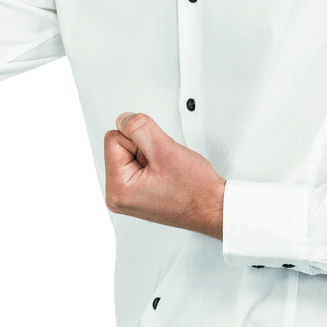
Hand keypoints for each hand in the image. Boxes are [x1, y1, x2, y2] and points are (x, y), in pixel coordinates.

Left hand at [104, 112, 225, 238]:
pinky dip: (152, 162)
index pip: (113, 138)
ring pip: (129, 152)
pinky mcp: (135, 192)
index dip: (139, 139)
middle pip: (118, 145)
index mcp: (116, 189)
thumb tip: (122, 119)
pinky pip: (136, 163)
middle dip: (143, 147)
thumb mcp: (164, 149)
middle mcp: (116, 195)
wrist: (213, 208)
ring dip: (149, 154)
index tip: (157, 156)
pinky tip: (164, 174)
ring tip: (166, 170)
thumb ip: (138, 127)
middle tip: (163, 165)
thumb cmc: (195, 190)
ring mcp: (125, 195)